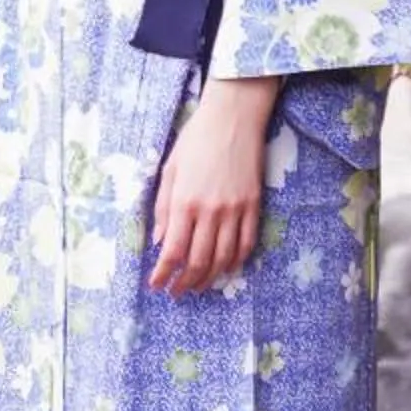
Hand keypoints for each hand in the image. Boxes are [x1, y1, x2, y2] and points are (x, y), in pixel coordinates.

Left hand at [148, 76, 279, 295]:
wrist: (233, 118)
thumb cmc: (195, 140)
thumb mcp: (169, 170)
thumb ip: (163, 208)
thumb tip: (160, 241)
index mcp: (184, 201)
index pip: (173, 251)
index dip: (163, 273)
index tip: (157, 284)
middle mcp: (210, 211)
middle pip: (198, 261)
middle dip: (185, 282)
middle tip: (176, 292)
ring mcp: (235, 211)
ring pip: (223, 258)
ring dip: (209, 278)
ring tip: (197, 287)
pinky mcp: (253, 207)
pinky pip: (245, 244)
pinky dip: (235, 262)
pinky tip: (226, 269)